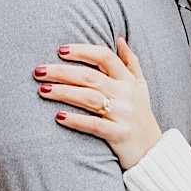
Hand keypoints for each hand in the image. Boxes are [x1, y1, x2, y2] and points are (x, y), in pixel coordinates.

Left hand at [34, 39, 163, 169]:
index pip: (105, 57)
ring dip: (63, 93)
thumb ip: (131, 62)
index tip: (60, 50)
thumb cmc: (141, 115)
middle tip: (38, 71)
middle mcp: (126, 94)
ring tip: (42, 90)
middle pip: (90, 77)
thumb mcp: (141, 86)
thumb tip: (120, 39)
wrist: (152, 151)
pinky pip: (93, 125)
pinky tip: (58, 116)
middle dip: (62, 72)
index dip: (82, 51)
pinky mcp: (119, 134)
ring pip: (89, 98)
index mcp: (128, 80)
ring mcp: (123, 115)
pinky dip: (75, 120)